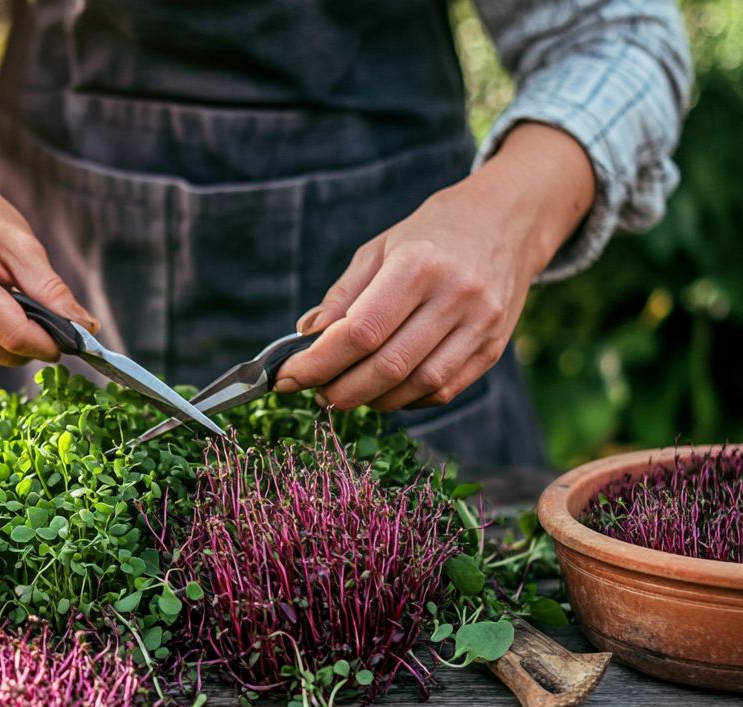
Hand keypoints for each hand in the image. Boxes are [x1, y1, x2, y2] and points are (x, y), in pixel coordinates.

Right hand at [0, 103, 96, 366]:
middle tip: (38, 307)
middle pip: (2, 352)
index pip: (13, 335)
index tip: (71, 335)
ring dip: (11, 342)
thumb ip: (52, 290)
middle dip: (31, 339)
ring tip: (6, 301)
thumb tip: (86, 328)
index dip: (49, 341)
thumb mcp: (22, 245)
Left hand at [275, 123, 594, 410]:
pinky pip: (443, 390)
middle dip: (339, 389)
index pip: (360, 332)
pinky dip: (406, 399)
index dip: (317, 363)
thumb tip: (305, 337)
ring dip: (371, 399)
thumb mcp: (379, 249)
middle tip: (314, 391)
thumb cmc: (431, 234)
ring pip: (416, 386)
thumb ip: (342, 296)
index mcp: (418, 266)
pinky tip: (385, 390)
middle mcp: (455, 296)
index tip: (286, 377)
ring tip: (345, 391)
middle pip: (387, 366)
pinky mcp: (493, 348)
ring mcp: (481, 325)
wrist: (507, 220)